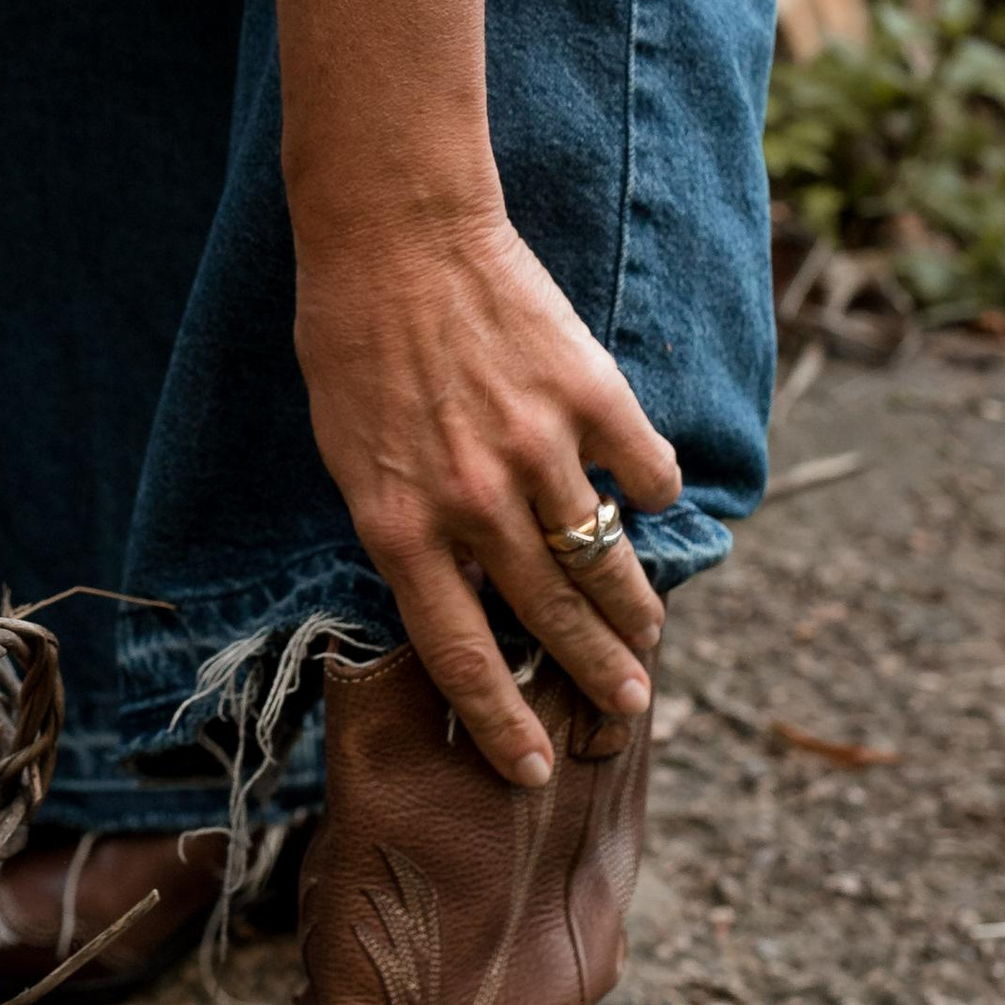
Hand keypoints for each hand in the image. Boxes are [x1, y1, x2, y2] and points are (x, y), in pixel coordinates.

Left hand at [293, 197, 680, 787]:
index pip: (461, 656)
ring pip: (606, 562)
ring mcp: (538, 450)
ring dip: (633, 611)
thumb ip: (409, 527)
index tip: (531, 770)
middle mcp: (473, 503)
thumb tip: (466, 590)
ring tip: (650, 636)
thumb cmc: (352, 343)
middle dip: (595, 678)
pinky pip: (644, 473)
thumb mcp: (353, 457)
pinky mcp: (590, 396)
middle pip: (550, 621)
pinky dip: (651, 495)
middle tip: (628, 706)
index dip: (501, 722)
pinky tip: (649, 503)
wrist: (395, 234)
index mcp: (401, 527)